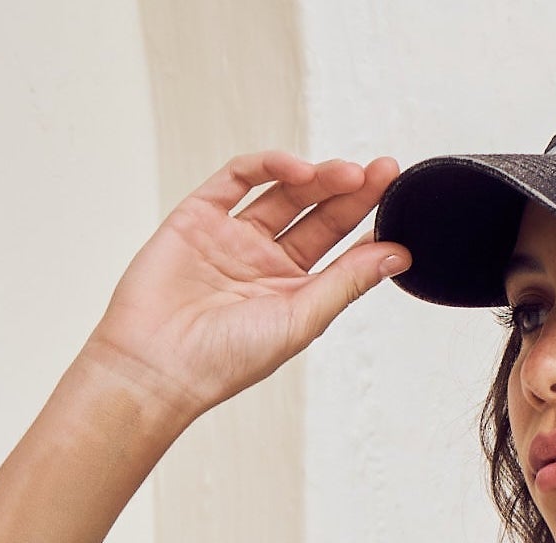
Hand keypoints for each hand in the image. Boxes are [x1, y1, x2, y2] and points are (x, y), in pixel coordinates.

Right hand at [79, 150, 406, 423]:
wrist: (156, 364)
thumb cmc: (225, 359)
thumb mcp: (301, 319)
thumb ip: (348, 282)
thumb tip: (398, 254)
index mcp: (292, 293)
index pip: (339, 248)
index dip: (367, 221)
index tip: (398, 197)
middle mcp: (264, 263)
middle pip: (316, 214)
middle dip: (350, 190)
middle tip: (382, 171)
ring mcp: (231, 236)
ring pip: (282, 192)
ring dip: (317, 177)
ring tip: (348, 173)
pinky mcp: (198, 215)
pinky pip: (237, 178)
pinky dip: (268, 165)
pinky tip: (298, 170)